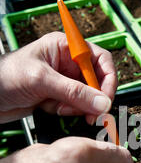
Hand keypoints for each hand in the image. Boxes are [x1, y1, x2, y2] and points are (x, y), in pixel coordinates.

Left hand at [0, 32, 116, 123]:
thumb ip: (74, 92)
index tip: (105, 100)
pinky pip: (74, 108)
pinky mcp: (57, 97)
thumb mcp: (41, 80)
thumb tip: (102, 103)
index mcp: (66, 47)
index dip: (108, 80)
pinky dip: (66, 113)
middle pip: (97, 82)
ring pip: (87, 98)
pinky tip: (50, 109)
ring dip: (77, 108)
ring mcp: (63, 81)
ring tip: (59, 109)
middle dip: (93, 99)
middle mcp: (67, 63)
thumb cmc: (4, 76)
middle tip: (89, 114)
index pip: (101, 60)